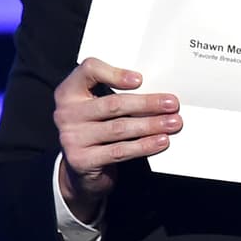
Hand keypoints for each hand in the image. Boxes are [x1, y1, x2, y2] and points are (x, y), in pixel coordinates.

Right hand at [54, 57, 180, 221]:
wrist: (81, 169)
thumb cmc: (97, 129)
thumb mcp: (99, 107)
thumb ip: (117, 95)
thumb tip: (159, 94)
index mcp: (69, 91)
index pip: (88, 70)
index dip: (114, 73)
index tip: (140, 80)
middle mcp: (66, 113)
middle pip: (113, 104)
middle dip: (147, 103)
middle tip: (173, 104)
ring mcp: (71, 138)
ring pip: (119, 128)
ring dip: (151, 125)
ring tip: (174, 123)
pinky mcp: (81, 161)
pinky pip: (119, 151)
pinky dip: (144, 145)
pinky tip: (161, 141)